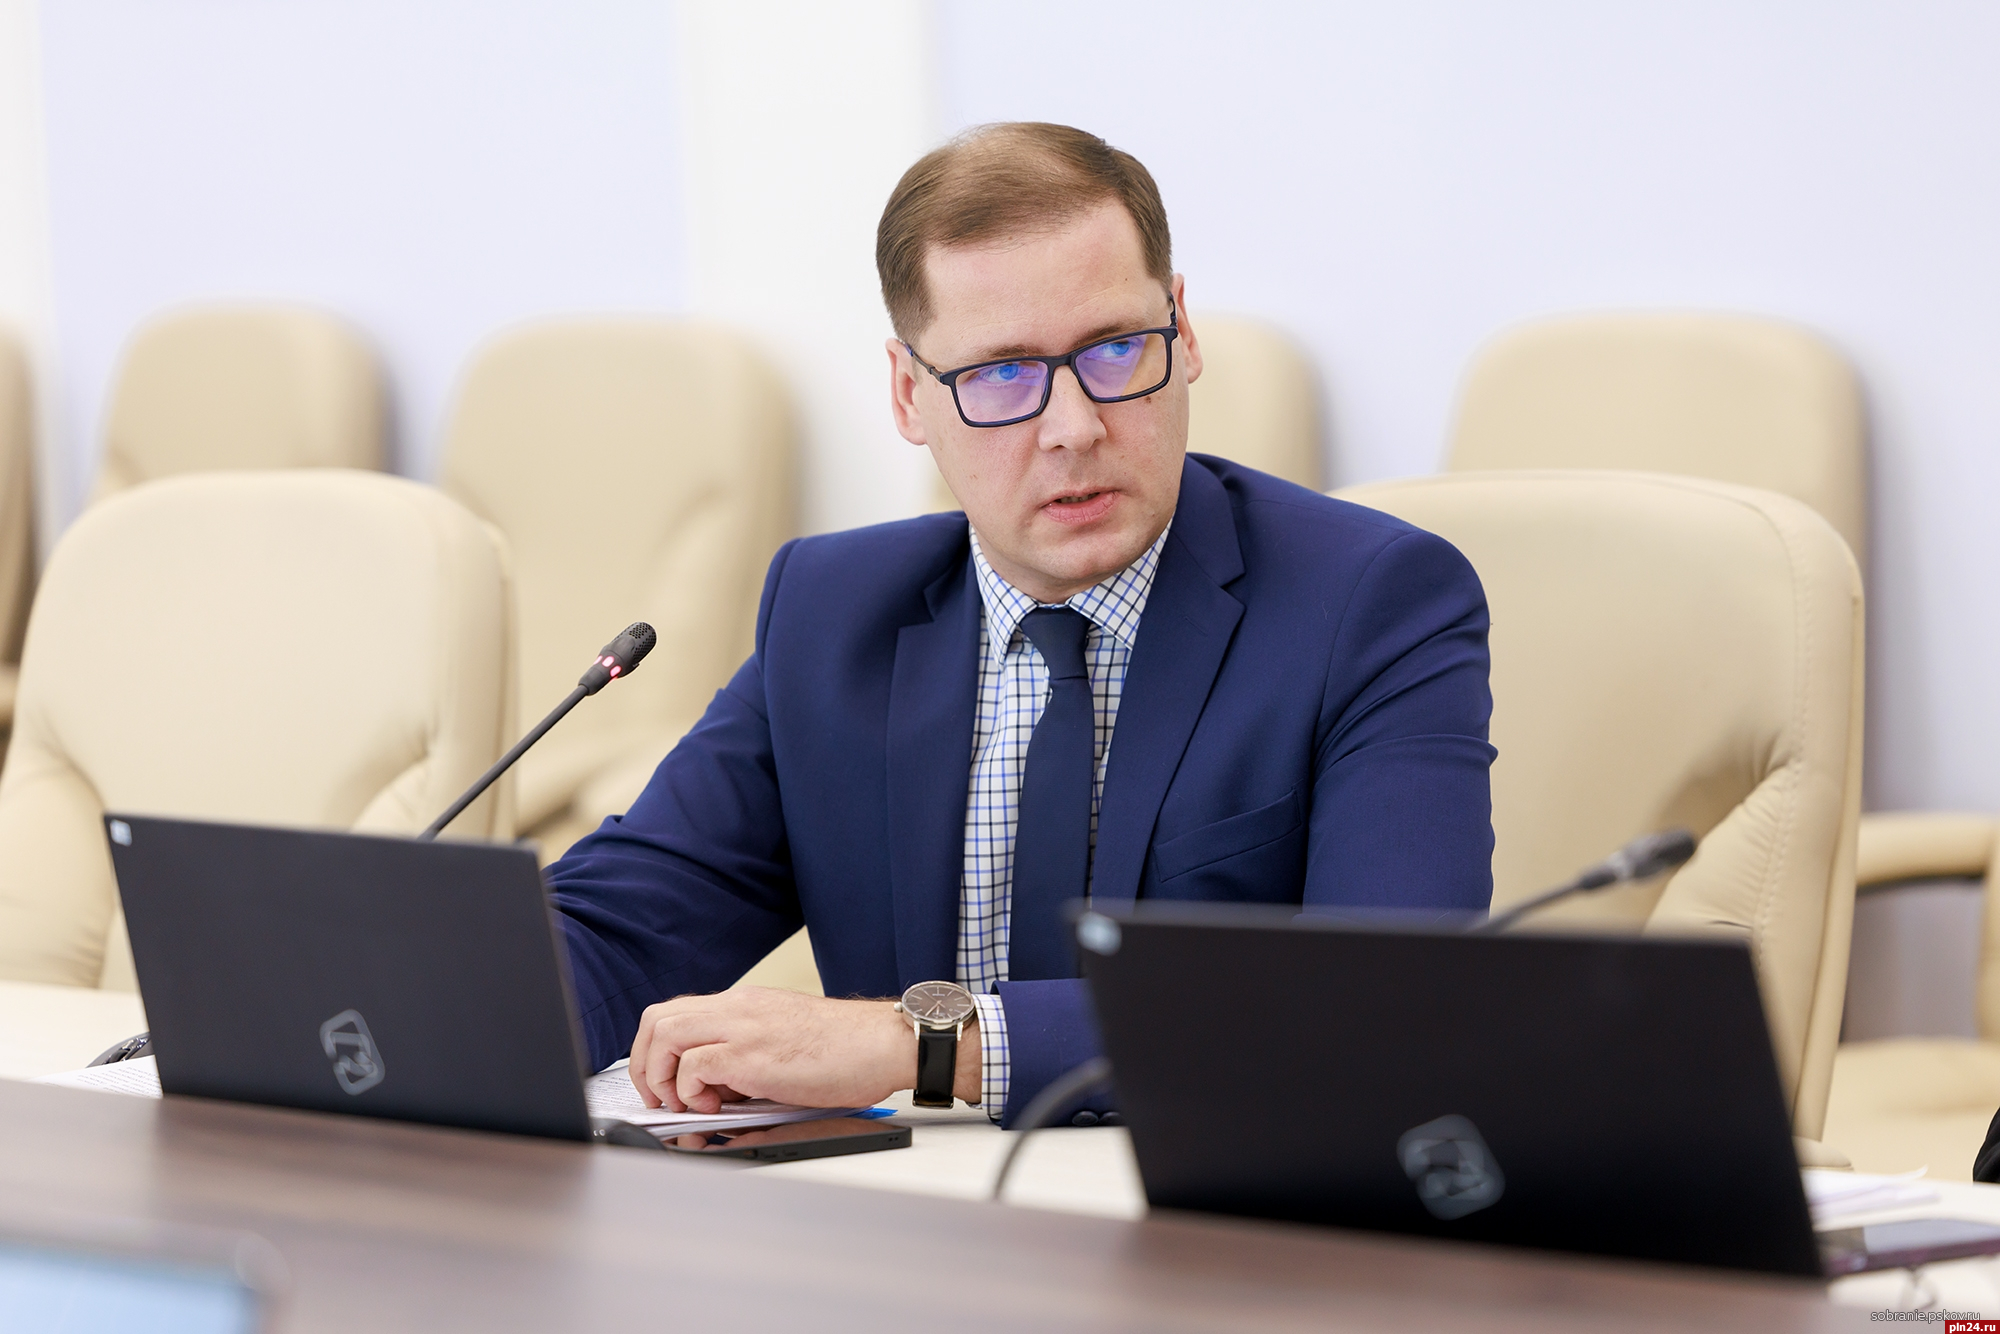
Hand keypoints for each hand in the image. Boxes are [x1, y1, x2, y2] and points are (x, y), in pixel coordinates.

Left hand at [628, 986, 981, 1113]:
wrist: (886, 1042)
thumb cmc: (849, 1047)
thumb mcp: (785, 1041)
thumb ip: (748, 1056)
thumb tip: (718, 1092)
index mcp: (744, 1004)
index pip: (676, 1011)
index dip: (655, 1050)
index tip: (662, 1082)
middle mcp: (737, 1008)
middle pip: (656, 1018)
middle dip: (645, 1063)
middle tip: (661, 1096)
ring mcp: (742, 1028)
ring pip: (664, 1035)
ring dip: (661, 1076)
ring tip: (685, 1103)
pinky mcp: (752, 1056)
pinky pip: (693, 1067)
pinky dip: (690, 1091)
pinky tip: (717, 1107)